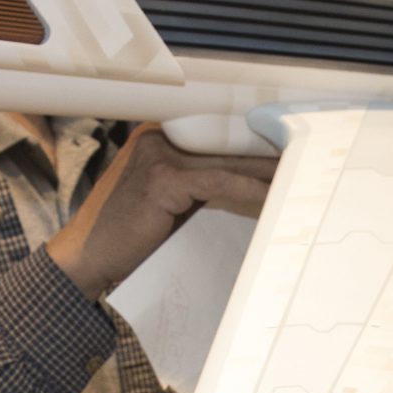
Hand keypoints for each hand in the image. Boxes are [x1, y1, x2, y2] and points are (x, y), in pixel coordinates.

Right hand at [46, 122, 276, 298]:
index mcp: (158, 137)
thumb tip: (245, 182)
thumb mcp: (166, 199)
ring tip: (297, 174)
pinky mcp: (163, 180)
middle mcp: (157, 138)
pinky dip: (247, 189)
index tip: (284, 147)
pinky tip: (270, 196)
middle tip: (303, 155)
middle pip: (224, 144)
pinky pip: (218, 182)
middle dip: (264, 152)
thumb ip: (196, 183)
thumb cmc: (127, 235)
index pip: (214, 135)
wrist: (89, 258)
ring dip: (265, 170)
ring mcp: (158, 156)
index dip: (250, 140)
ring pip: (226, 159)